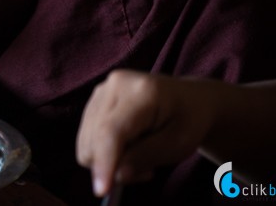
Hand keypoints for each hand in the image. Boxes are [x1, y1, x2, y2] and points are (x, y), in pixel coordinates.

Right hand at [76, 70, 219, 196]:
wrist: (188, 99)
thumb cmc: (188, 120)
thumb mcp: (179, 143)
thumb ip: (146, 157)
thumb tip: (117, 174)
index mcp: (141, 92)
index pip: (112, 131)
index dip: (104, 161)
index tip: (101, 190)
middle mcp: (114, 84)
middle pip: (94, 139)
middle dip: (113, 164)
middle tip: (146, 170)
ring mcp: (101, 90)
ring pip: (86, 141)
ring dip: (108, 159)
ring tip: (138, 156)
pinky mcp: (94, 99)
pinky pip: (87, 137)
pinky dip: (104, 151)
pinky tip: (127, 146)